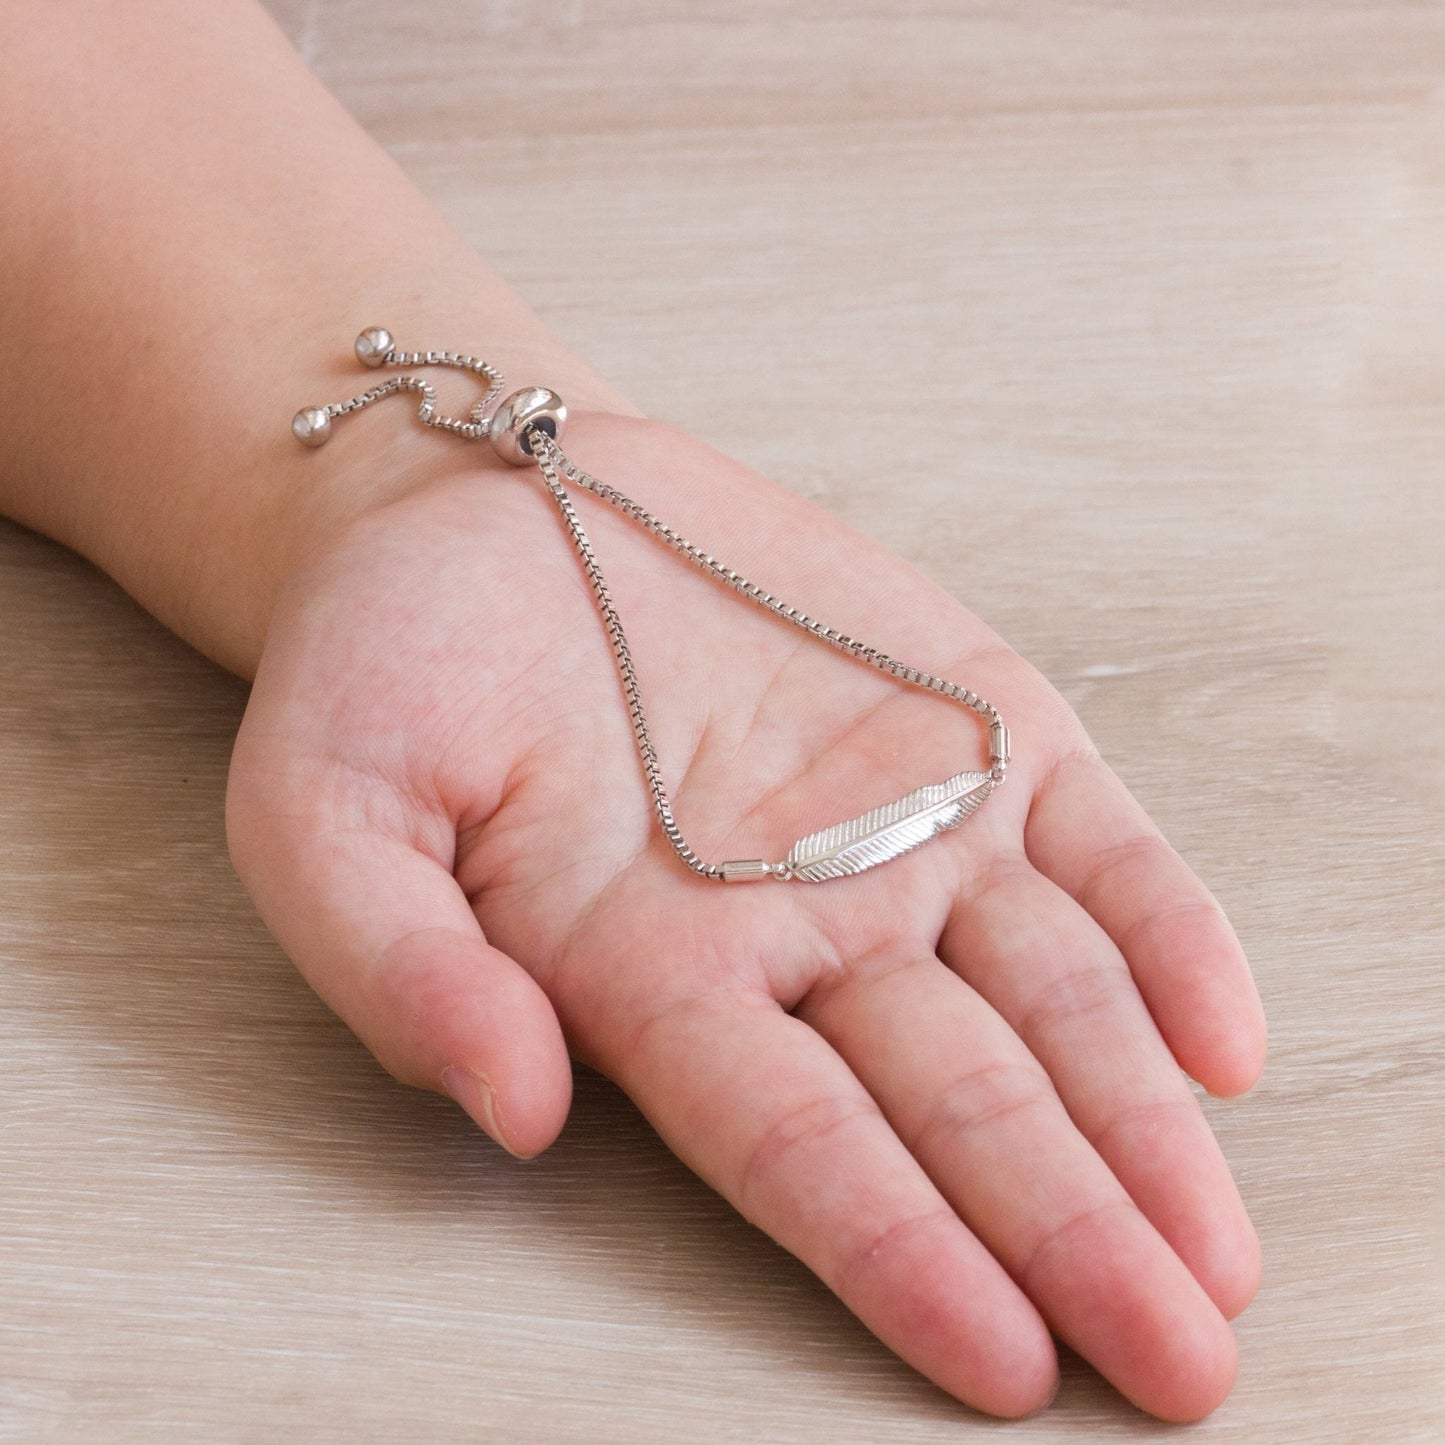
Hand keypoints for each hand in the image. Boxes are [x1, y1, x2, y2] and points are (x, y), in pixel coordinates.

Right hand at [227, 412, 1265, 1420]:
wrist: (491, 512)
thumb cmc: (391, 669)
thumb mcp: (324, 811)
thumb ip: (398, 967)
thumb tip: (519, 1105)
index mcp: (651, 976)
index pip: (793, 1145)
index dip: (893, 1247)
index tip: (999, 1360)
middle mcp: (799, 926)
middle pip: (955, 1100)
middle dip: (1066, 1229)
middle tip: (1179, 1366)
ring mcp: (898, 822)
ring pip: (1050, 992)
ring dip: (1139, 1115)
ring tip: (1214, 1245)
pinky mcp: (966, 718)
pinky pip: (1094, 840)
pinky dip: (1164, 930)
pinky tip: (1216, 1035)